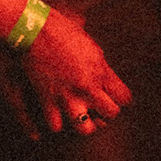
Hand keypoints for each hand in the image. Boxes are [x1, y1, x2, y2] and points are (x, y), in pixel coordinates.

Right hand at [19, 5, 131, 135]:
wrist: (36, 30)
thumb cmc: (64, 32)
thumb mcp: (91, 46)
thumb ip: (102, 67)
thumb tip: (108, 80)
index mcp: (101, 71)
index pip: (124, 98)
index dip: (121, 98)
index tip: (115, 96)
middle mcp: (87, 87)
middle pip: (111, 114)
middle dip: (107, 113)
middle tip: (99, 107)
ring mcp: (67, 97)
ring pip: (85, 129)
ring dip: (84, 124)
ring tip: (81, 116)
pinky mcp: (47, 101)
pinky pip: (56, 126)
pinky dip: (57, 123)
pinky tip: (57, 115)